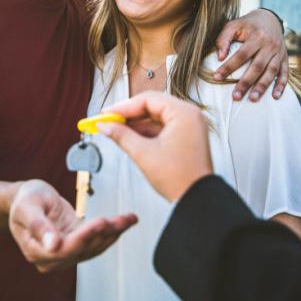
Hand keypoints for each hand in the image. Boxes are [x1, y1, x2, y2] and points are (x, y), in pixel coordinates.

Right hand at [8, 180, 137, 272]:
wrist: (27, 198)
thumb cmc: (24, 200)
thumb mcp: (27, 207)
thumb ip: (38, 226)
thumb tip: (52, 246)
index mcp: (36, 251)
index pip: (64, 249)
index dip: (84, 237)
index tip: (100, 222)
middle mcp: (51, 258)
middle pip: (83, 249)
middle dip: (104, 233)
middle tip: (121, 219)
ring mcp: (65, 253)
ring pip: (94, 247)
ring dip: (113, 233)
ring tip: (128, 219)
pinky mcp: (77, 244)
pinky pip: (96, 241)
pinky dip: (112, 232)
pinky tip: (125, 222)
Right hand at [97, 91, 213, 201]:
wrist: (196, 200)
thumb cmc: (180, 178)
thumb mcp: (143, 153)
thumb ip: (121, 135)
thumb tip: (105, 125)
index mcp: (184, 113)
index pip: (148, 99)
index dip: (123, 107)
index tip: (106, 114)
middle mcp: (189, 115)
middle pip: (152, 106)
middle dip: (128, 115)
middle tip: (108, 120)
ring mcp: (188, 126)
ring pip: (155, 117)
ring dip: (135, 124)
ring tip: (115, 130)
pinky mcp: (185, 137)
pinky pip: (161, 128)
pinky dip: (145, 132)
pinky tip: (129, 137)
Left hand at [213, 9, 287, 100]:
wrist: (269, 18)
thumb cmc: (247, 24)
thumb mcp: (233, 25)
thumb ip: (224, 39)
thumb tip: (219, 57)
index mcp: (258, 36)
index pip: (242, 55)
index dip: (229, 67)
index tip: (217, 77)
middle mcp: (270, 45)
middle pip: (258, 66)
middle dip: (246, 82)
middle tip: (235, 97)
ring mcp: (279, 52)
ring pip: (272, 71)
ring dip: (262, 86)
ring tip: (252, 99)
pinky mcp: (285, 58)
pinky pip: (285, 73)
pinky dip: (281, 85)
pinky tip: (275, 97)